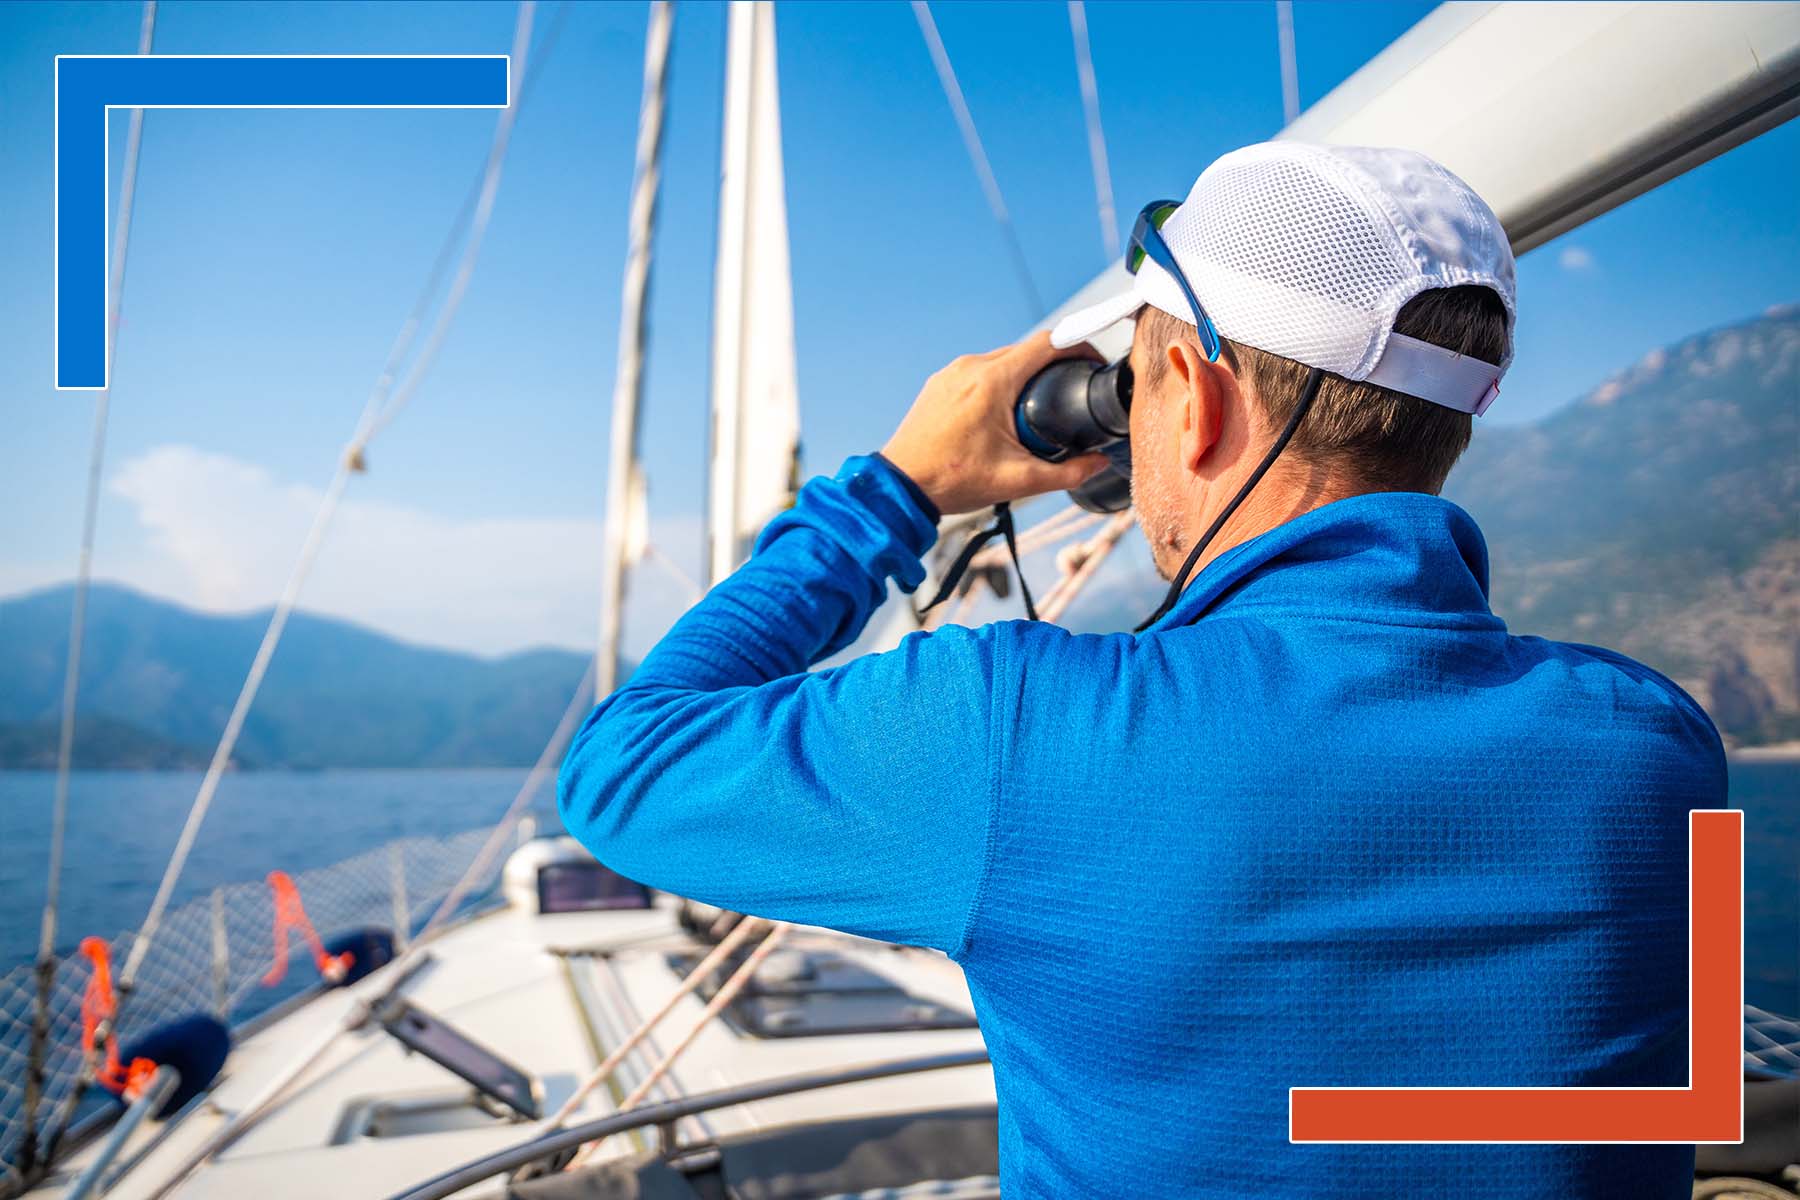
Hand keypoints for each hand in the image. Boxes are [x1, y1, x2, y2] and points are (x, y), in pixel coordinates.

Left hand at [882, 332, 1108, 515]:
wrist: (901, 487)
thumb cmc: (953, 481)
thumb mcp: (1019, 481)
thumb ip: (1067, 473)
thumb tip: (1099, 462)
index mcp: (993, 381)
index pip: (1047, 342)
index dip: (1078, 345)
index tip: (1092, 360)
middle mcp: (971, 367)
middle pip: (1026, 350)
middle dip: (1053, 365)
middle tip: (1071, 390)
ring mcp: (952, 373)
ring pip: (1001, 359)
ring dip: (1024, 375)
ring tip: (1038, 406)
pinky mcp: (939, 383)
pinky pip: (978, 371)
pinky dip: (998, 383)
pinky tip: (1003, 411)